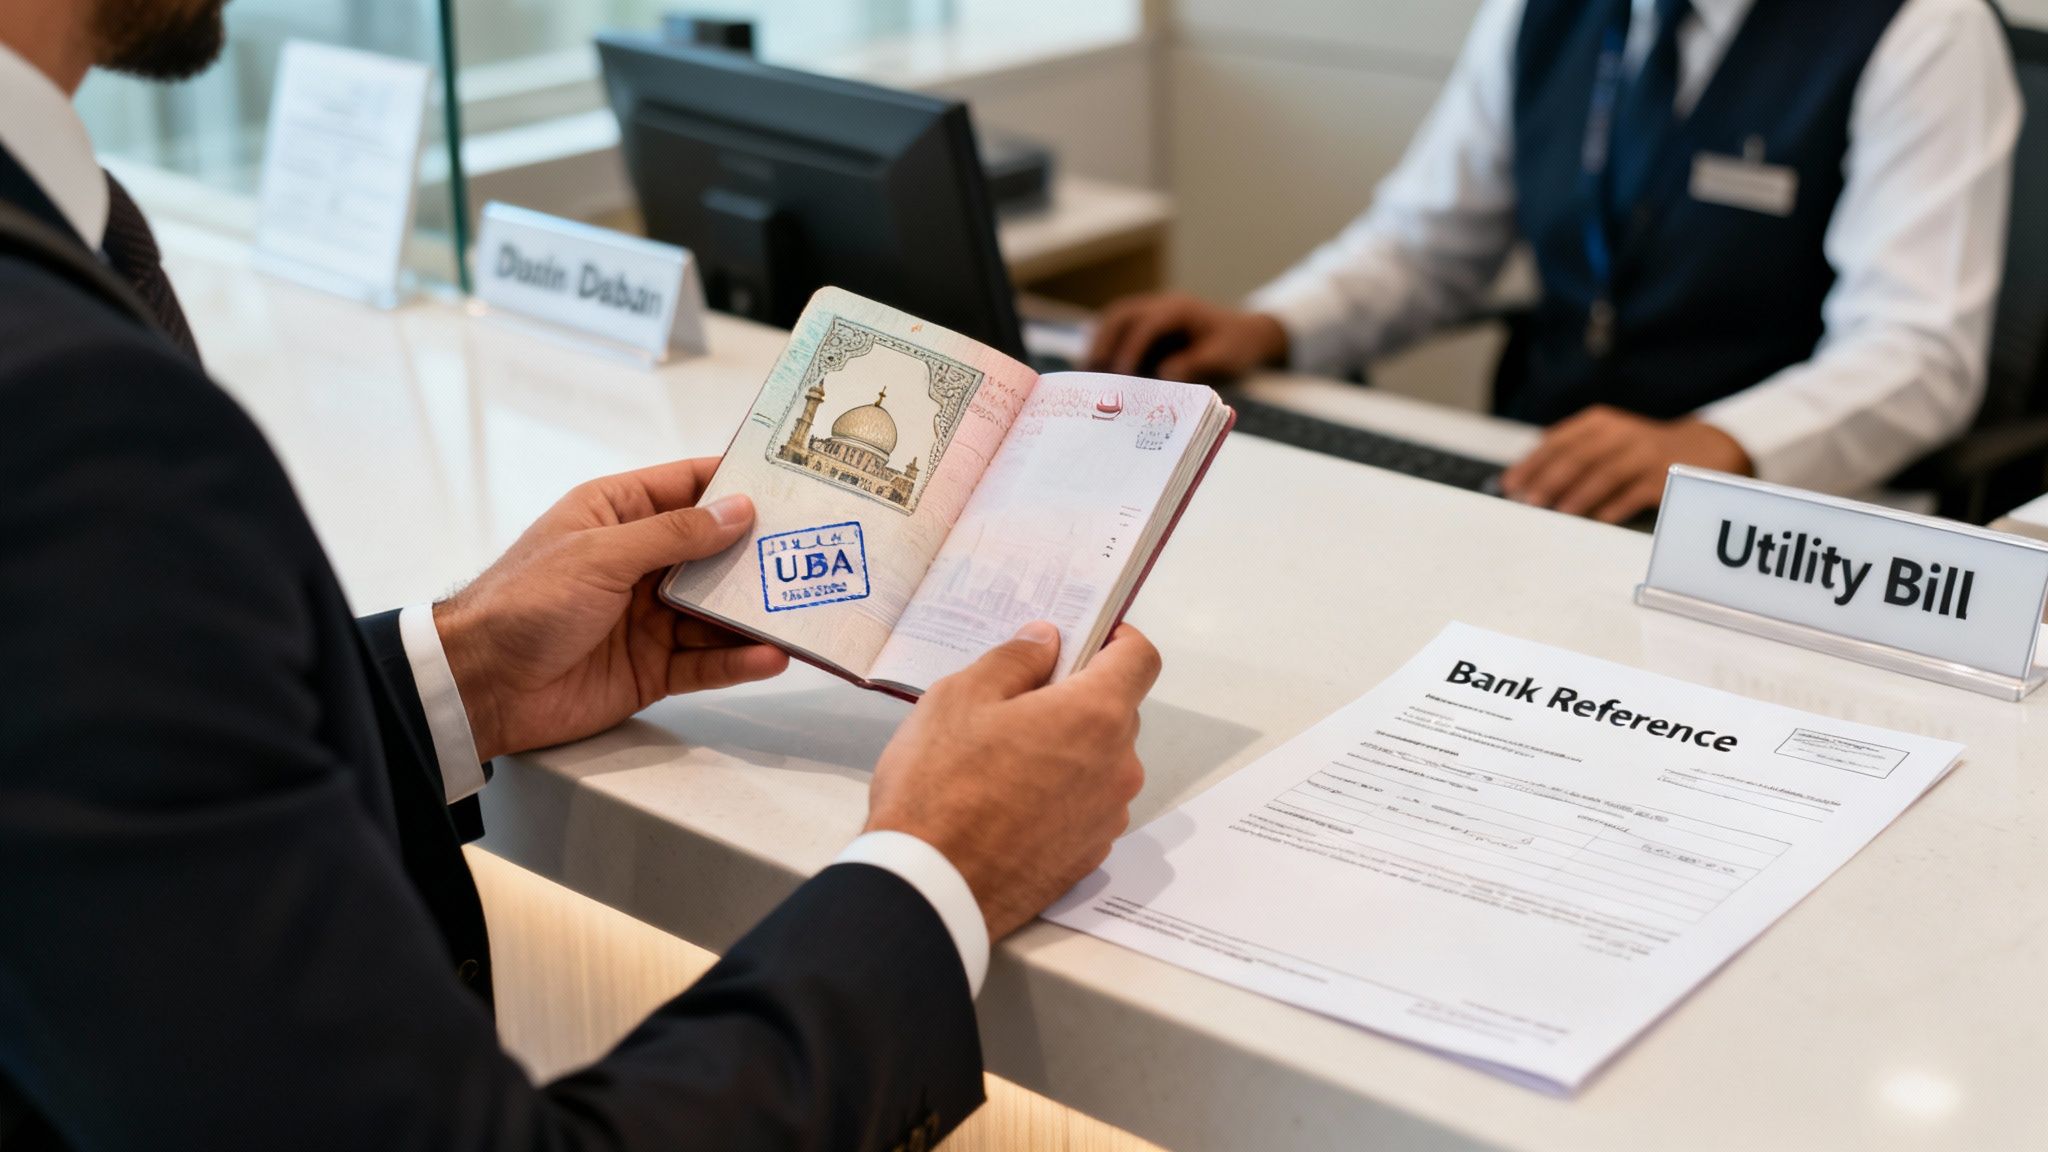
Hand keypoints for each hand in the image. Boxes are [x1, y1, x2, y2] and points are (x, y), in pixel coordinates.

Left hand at [433, 457, 788, 761]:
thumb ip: (673, 534)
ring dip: (757, 612)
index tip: (790, 478)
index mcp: (616, 515)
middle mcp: (637, 563)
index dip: (736, 481)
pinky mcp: (652, 668)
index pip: (687, 487)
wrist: (480, 687)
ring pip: (717, 611)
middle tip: (817, 548)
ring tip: (805, 609)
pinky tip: (772, 655)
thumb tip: (737, 510)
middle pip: (714, 552)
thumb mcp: (600, 553)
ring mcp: (647, 618)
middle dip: (761, 552)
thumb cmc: (523, 603)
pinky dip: (739, 660)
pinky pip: (706, 661)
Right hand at [866, 622, 1162, 940]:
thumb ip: (1015, 660)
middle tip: (1016, 703)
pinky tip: (1008, 802)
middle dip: (1076, 698)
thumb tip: (1045, 643)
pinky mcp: (1089, 854)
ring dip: (1068, 750)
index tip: (1082, 639)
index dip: (1115, 639)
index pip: (1140, 658)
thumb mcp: (960, 697)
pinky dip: (1060, 795)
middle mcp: (1118, 767)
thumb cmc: (941, 789)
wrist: (930, 889)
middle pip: (1117, 711)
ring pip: (1100, 761)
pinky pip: (1085, 805)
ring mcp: (1107, 816)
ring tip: (1002, 761)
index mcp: (1095, 715)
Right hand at [1086, 293, 1288, 381]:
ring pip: (1114, 320)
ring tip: (1087, 374)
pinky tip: (1098, 371)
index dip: (1131, 348)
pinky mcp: (1146, 327)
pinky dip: (1105, 348)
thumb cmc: (1237, 347)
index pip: (1147, 324)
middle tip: (1090, 372)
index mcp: (1180, 310)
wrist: (1247, 334)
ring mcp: (1151, 312)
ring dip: (1098, 344)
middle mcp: (1160, 305)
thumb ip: (1196, 365)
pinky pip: (1118, 331)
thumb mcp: (1224, 358)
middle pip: (1121, 315)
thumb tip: (1163, 375)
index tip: (1121, 375)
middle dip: (1103, 343)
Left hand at [1499, 406, 1752, 523]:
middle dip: (1548, 480)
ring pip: (1604, 474)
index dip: (1532, 463)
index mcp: (1600, 422)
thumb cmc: (1640, 450)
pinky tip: (1596, 520)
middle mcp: (1621, 434)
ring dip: (1576, 495)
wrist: (1704, 448)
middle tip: (1527, 502)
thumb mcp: (1606, 438)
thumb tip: (1526, 480)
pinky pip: (1634, 494)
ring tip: (1555, 513)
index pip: (1558, 441)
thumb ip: (1570, 451)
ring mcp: (1645, 455)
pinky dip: (1613, 507)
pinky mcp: (1664, 477)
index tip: (1510, 484)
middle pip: (1578, 457)